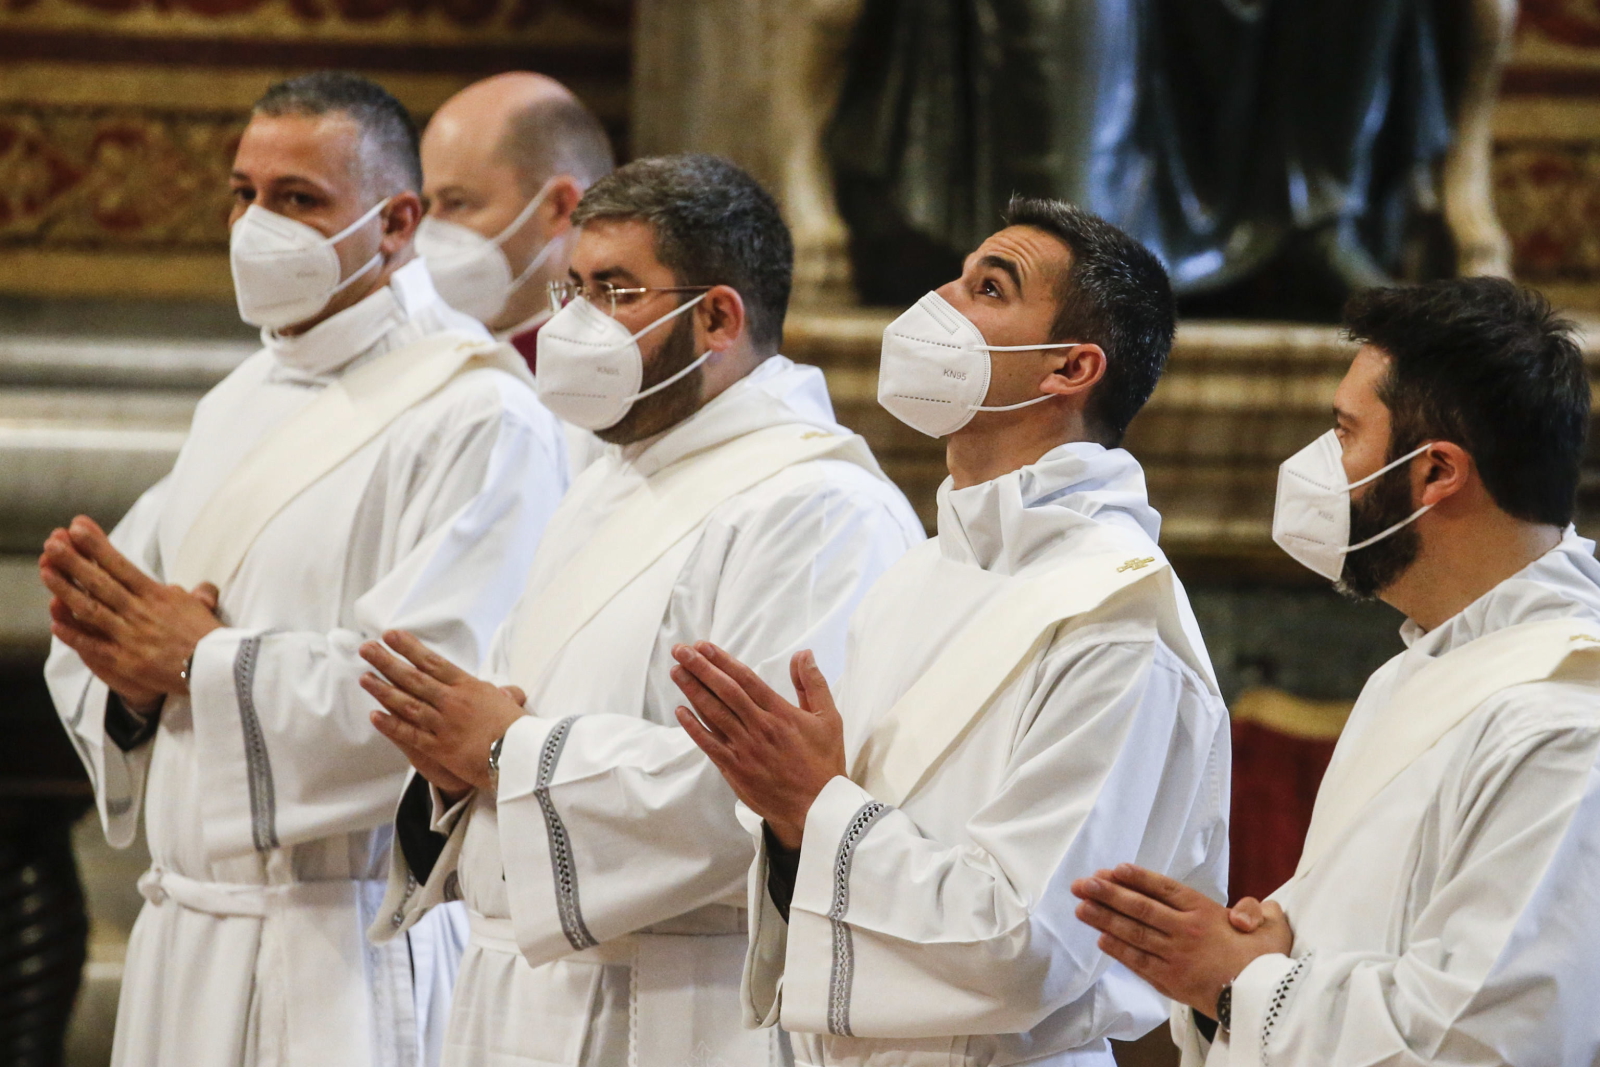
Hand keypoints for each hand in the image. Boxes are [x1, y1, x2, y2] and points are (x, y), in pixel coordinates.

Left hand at [40, 516, 220, 711]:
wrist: (218, 670)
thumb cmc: (213, 638)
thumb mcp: (206, 608)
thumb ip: (197, 595)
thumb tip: (203, 587)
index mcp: (158, 596)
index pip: (122, 566)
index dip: (98, 546)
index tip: (78, 528)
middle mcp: (141, 612)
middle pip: (101, 583)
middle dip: (75, 561)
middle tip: (53, 542)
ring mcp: (131, 636)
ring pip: (92, 609)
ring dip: (66, 590)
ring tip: (46, 572)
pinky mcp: (126, 661)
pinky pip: (94, 645)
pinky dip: (74, 634)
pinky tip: (55, 622)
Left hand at [360, 629, 526, 791]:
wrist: (523, 758)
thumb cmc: (522, 731)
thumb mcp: (513, 706)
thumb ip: (505, 696)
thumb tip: (506, 691)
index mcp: (470, 686)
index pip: (434, 662)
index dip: (410, 648)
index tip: (391, 635)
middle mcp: (453, 701)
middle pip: (414, 677)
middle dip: (387, 661)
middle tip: (366, 648)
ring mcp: (443, 724)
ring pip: (406, 703)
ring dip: (383, 690)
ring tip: (364, 678)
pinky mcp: (440, 748)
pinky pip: (410, 734)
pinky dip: (391, 725)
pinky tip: (375, 715)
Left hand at [670, 642, 844, 848]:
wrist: (817, 806)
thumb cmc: (824, 762)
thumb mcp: (829, 718)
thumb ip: (813, 684)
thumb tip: (803, 653)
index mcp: (780, 712)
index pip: (746, 679)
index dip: (722, 661)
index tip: (704, 646)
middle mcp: (759, 727)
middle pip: (724, 691)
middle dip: (700, 668)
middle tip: (680, 651)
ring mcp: (745, 748)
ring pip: (713, 713)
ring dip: (693, 691)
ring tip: (676, 671)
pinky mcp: (735, 769)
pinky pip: (709, 744)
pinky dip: (694, 727)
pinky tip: (680, 711)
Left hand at [1071, 864, 1293, 1017]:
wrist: (1264, 1002)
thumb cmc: (1266, 962)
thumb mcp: (1271, 926)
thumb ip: (1256, 909)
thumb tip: (1239, 914)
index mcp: (1206, 912)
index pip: (1164, 889)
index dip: (1137, 877)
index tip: (1114, 869)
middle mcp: (1186, 931)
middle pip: (1140, 907)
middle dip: (1108, 893)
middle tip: (1082, 884)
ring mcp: (1175, 956)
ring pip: (1134, 932)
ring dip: (1104, 918)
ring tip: (1081, 907)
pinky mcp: (1170, 980)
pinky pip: (1138, 961)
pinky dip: (1118, 949)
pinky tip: (1101, 939)